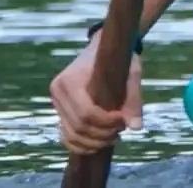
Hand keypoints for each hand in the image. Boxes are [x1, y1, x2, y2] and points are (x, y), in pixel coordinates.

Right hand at [49, 34, 142, 153]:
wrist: (102, 48)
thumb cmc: (119, 58)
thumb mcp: (131, 73)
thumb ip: (133, 99)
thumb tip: (136, 127)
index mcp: (71, 80)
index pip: (86, 113)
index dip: (106, 122)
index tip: (123, 120)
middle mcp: (58, 91)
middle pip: (79, 126)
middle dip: (102, 134)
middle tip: (122, 129)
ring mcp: (56, 101)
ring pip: (71, 134)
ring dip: (94, 142)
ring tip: (114, 136)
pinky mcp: (59, 110)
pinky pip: (65, 135)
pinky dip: (80, 144)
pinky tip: (98, 144)